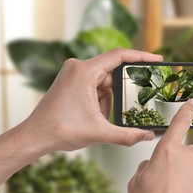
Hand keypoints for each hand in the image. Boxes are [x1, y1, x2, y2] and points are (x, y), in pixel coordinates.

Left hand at [0, 48, 162, 192]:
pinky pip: (94, 87)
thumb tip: (148, 135)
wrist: (35, 136)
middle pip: (112, 72)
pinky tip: (96, 117)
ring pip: (103, 83)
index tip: (156, 59)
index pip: (119, 56)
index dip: (141, 57)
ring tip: (101, 119)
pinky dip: (100, 101)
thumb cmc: (60, 130)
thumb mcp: (99, 132)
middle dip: (123, 90)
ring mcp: (73, 74)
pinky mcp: (71, 82)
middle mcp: (78, 67)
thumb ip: (127, 135)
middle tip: (137, 99)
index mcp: (84, 72)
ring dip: (109, 100)